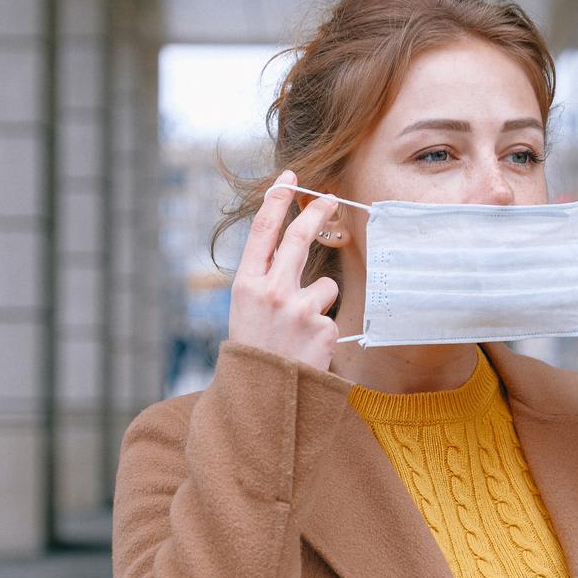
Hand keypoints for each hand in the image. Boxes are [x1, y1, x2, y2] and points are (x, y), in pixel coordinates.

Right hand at [227, 169, 342, 370]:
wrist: (262, 399)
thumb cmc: (255, 352)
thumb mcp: (246, 312)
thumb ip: (266, 280)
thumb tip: (294, 246)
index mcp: (246, 285)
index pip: (262, 232)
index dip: (277, 201)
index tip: (290, 179)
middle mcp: (270, 291)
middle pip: (300, 239)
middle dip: (317, 212)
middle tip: (331, 197)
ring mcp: (298, 309)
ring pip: (325, 286)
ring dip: (319, 304)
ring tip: (299, 333)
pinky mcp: (322, 329)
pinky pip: (331, 316)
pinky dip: (323, 331)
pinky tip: (307, 349)